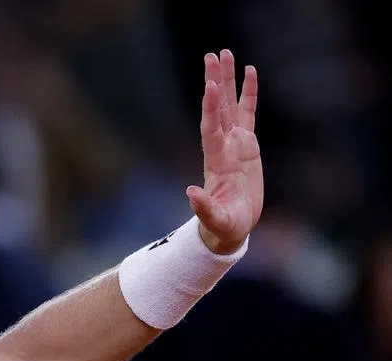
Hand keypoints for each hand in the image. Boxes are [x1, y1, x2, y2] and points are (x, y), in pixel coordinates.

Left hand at [188, 50, 262, 254]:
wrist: (230, 228)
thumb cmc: (224, 226)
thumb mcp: (215, 220)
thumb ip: (203, 208)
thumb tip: (189, 193)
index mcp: (216, 161)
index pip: (212, 128)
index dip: (211, 108)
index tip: (210, 86)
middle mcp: (223, 147)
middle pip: (219, 108)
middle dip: (216, 82)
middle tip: (213, 55)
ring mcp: (234, 143)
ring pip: (231, 105)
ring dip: (228, 80)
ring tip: (226, 54)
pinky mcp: (247, 145)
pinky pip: (249, 113)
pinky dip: (249, 93)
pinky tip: (251, 71)